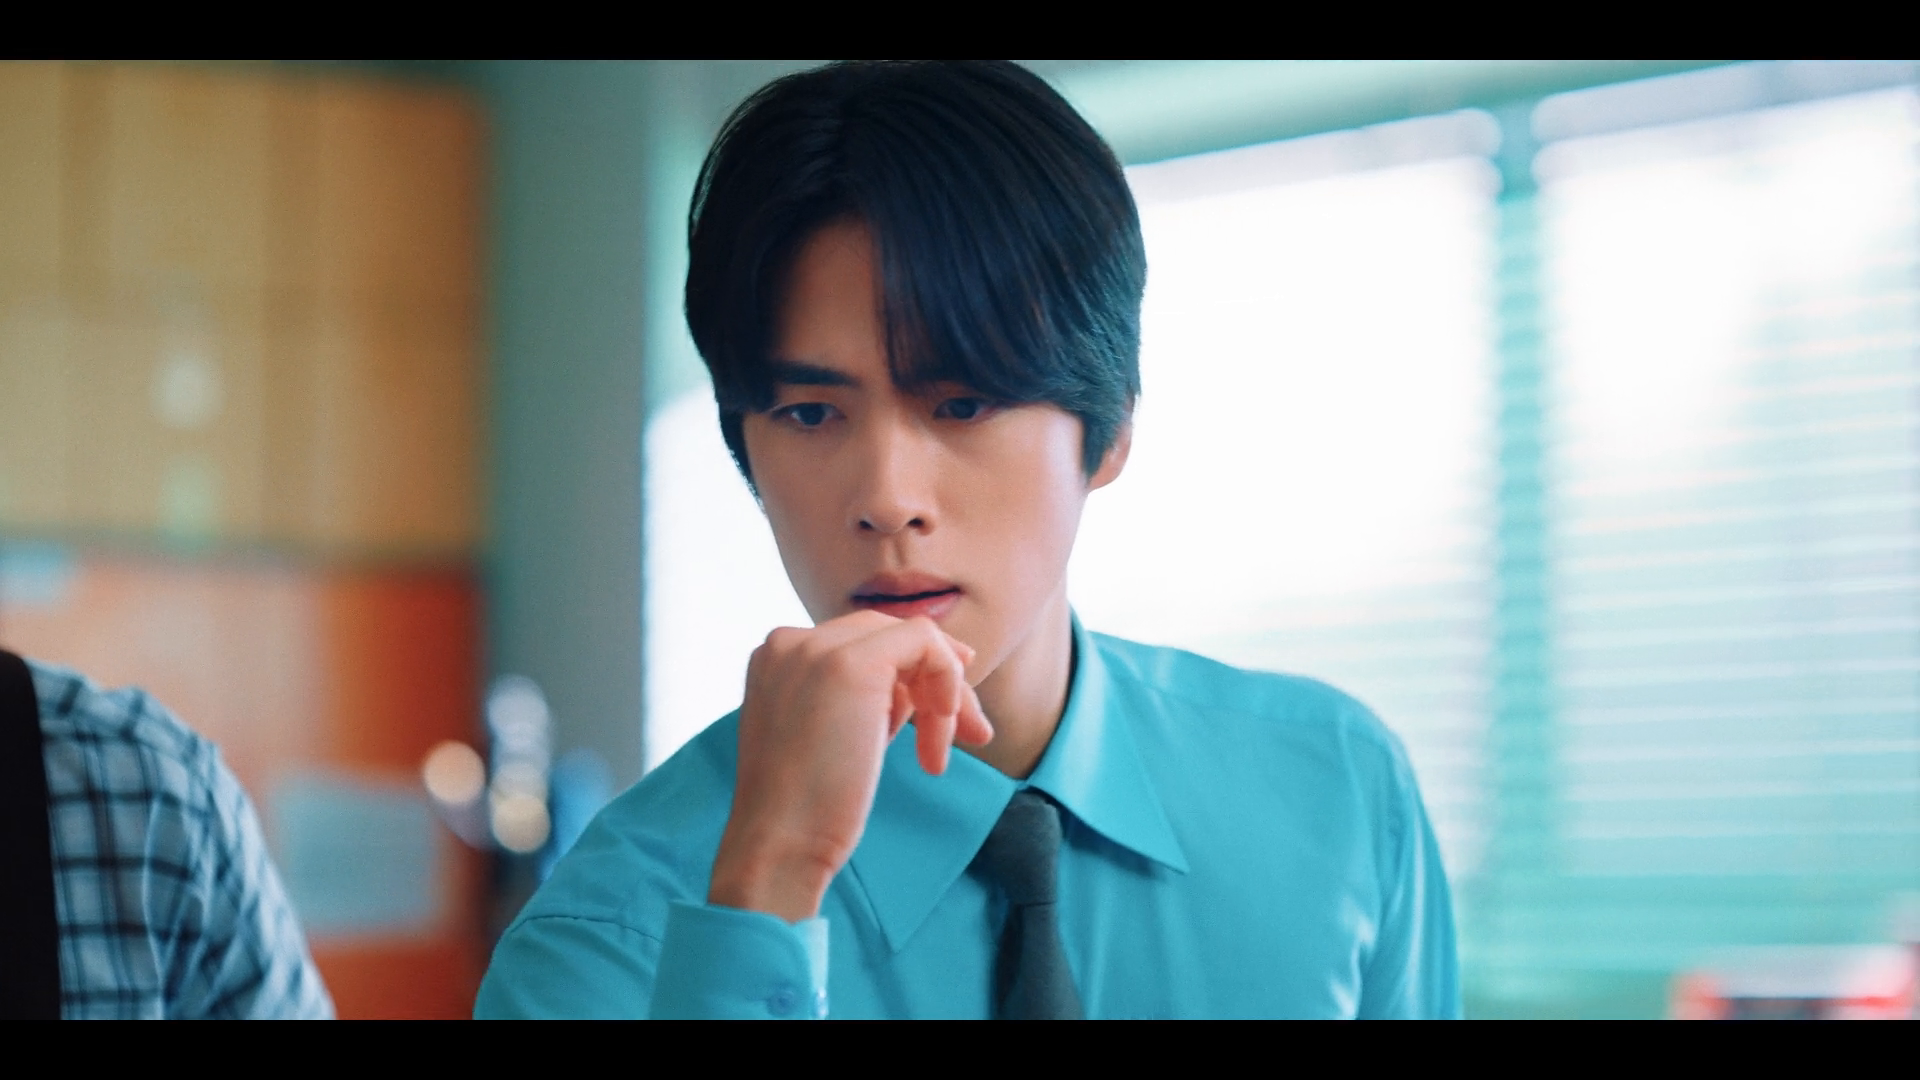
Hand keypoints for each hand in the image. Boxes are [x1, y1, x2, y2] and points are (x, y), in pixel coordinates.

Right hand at [707, 611, 993, 922]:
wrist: (781, 845)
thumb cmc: (806, 808)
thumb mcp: (829, 735)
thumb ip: (861, 701)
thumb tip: (920, 688)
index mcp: (777, 658)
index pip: (861, 643)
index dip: (909, 678)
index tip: (941, 720)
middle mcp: (791, 642)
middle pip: (889, 636)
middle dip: (938, 682)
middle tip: (971, 735)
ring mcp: (817, 648)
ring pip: (912, 638)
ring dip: (944, 693)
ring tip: (941, 753)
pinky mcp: (854, 663)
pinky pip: (926, 643)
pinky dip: (948, 680)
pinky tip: (942, 734)